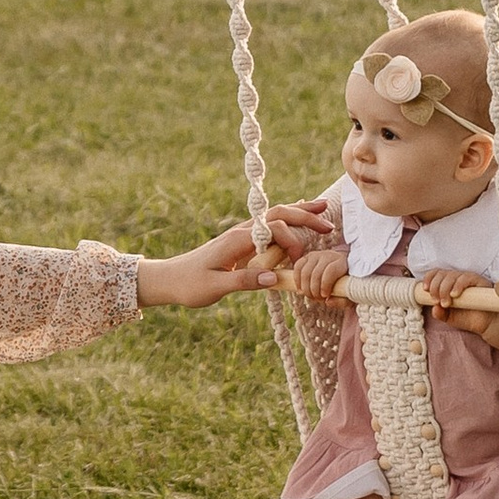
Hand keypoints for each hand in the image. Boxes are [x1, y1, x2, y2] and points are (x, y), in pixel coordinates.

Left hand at [136, 216, 313, 310]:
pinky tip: (298, 217)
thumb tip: (274, 277)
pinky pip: (269, 226)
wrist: (169, 278)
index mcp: (236, 240)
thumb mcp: (215, 287)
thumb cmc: (190, 284)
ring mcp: (242, 235)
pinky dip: (287, 220)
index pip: (272, 229)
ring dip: (298, 213)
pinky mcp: (242, 242)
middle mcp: (241, 232)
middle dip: (303, 216)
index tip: (300, 262)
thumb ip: (244, 281)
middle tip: (328, 224)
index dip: (291, 240)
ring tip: (322, 212)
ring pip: (275, 216)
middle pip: (277, 214)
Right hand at [291, 239, 350, 301]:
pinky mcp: (306, 257)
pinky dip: (297, 281)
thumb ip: (342, 300)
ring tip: (311, 296)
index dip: (325, 285)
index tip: (325, 296)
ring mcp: (316, 255)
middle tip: (318, 299)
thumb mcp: (350, 294)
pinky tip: (301, 290)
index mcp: (342, 262)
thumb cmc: (346, 284)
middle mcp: (328, 255)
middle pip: (315, 274)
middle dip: (314, 291)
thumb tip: (328, 301)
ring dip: (305, 288)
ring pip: (305, 272)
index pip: (330, 271)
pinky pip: (297, 267)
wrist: (341, 270)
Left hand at [416, 266, 498, 353]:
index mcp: (448, 284)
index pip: (436, 273)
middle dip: (435, 287)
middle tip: (436, 300)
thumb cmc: (469, 318)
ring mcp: (468, 279)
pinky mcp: (479, 281)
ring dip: (445, 288)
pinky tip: (455, 295)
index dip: (429, 278)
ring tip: (446, 303)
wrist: (486, 324)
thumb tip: (434, 309)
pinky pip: (467, 278)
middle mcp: (457, 279)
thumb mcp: (450, 317)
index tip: (425, 290)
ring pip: (452, 275)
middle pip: (442, 274)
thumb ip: (440, 314)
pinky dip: (458, 285)